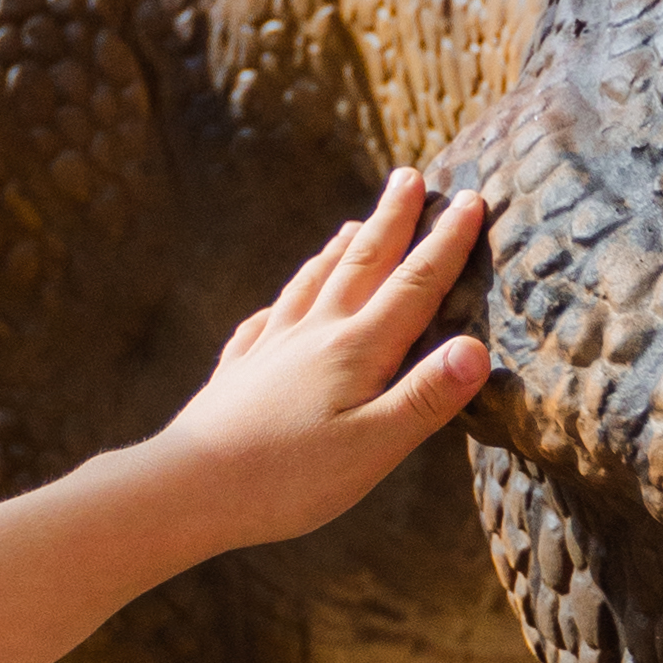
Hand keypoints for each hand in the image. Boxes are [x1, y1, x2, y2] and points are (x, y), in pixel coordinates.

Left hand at [142, 172, 487, 556]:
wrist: (186, 486)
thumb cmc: (287, 478)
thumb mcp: (372, 447)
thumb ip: (425, 396)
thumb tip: (477, 347)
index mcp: (356, 350)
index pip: (413, 286)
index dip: (445, 242)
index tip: (469, 198)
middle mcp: (314, 334)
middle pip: (361, 264)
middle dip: (391, 219)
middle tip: (411, 176)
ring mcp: (272, 348)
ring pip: (313, 283)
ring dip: (340, 249)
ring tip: (354, 224)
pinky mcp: (240, 371)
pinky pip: (268, 319)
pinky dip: (286, 299)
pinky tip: (280, 303)